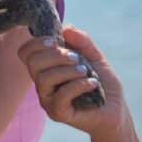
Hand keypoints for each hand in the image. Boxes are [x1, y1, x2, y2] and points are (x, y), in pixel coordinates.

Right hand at [17, 24, 125, 139]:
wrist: (116, 111)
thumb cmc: (103, 84)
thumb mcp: (95, 57)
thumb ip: (82, 42)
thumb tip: (66, 28)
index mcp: (46, 68)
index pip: (25, 53)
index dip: (36, 43)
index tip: (56, 41)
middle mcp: (42, 84)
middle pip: (33, 63)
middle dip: (56, 56)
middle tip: (76, 59)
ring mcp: (48, 99)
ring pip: (44, 78)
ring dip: (69, 71)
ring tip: (86, 73)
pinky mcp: (58, 113)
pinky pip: (60, 96)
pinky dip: (78, 85)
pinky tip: (92, 84)